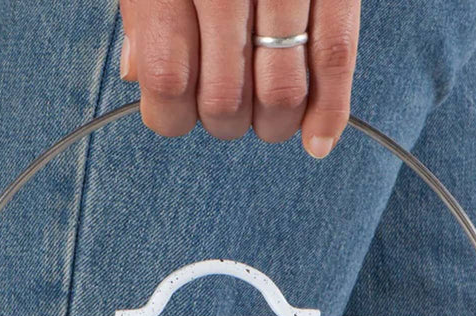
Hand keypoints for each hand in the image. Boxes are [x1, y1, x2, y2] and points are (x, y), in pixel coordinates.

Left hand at [118, 0, 360, 157]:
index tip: (178, 116)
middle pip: (225, 98)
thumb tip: (139, 76)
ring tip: (269, 121)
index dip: (171, 117)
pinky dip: (329, 111)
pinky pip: (336, 56)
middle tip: (227, 115)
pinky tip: (317, 142)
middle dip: (225, 124)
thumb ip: (142, 12)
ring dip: (273, 124)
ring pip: (280, 91)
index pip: (167, 81)